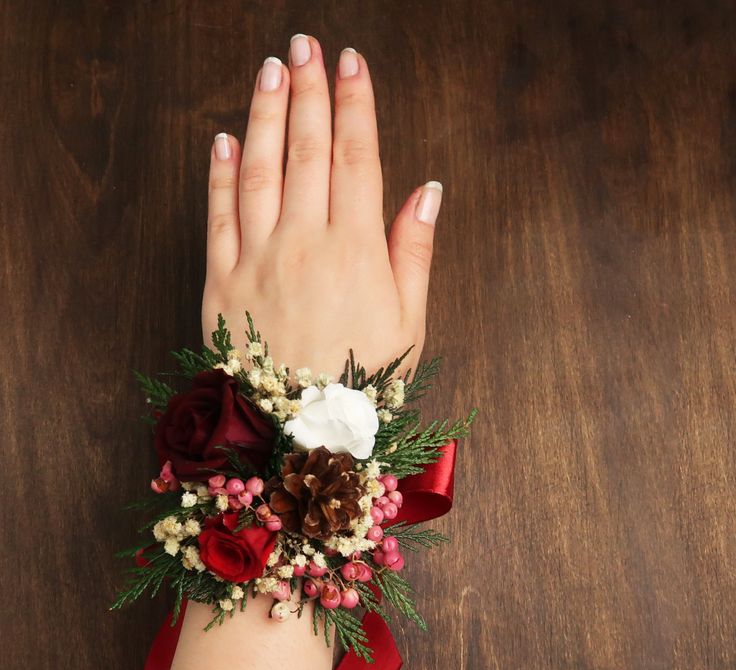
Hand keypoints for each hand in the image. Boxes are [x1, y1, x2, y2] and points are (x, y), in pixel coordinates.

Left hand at [201, 35, 442, 378]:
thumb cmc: (363, 383)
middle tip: (306, 46)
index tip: (353, 64)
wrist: (303, 433)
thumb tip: (428, 189)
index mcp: (356, 251)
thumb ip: (415, 251)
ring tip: (272, 71)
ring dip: (266, 115)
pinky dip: (220, 173)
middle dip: (308, 93)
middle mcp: (304, 244)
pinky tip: (225, 138)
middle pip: (306, 151)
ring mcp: (257, 260)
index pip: (356, 159)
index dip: (355, 107)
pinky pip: (219, 216)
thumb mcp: (409, 322)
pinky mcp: (220, 283)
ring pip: (260, 171)